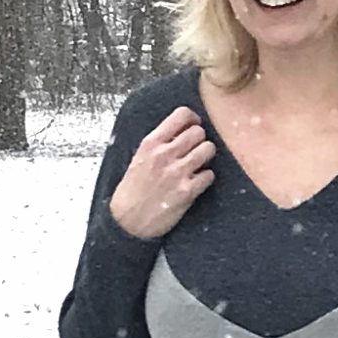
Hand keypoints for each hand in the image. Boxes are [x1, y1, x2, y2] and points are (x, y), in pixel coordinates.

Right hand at [109, 105, 215, 239]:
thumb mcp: (140, 158)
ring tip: (198, 164)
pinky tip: (197, 182)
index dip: (193, 119)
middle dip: (200, 139)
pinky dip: (206, 178)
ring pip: (208, 149)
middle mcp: (164, 155)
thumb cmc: (133, 190)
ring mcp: (176, 173)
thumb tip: (181, 131)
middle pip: (198, 132)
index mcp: (151, 143)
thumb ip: (159, 143)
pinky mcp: (186, 192)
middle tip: (195, 149)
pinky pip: (209, 175)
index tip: (194, 125)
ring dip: (206, 156)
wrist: (128, 222)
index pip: (181, 115)